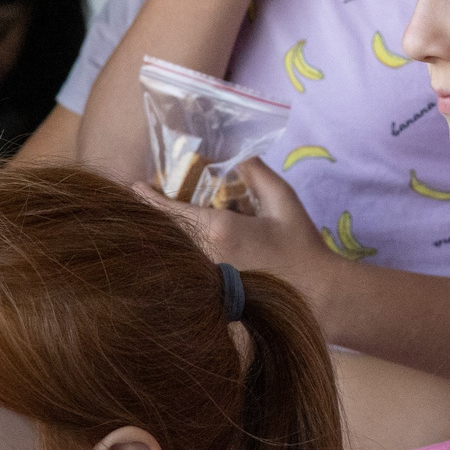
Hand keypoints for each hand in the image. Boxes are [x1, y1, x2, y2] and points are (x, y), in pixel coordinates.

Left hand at [137, 159, 335, 309]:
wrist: (315, 293)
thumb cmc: (301, 246)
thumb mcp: (283, 200)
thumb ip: (257, 173)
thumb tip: (237, 156)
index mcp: (218, 229)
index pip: (172, 210)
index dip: (149, 198)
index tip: (134, 187)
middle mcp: (205, 254)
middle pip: (169, 231)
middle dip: (158, 215)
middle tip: (150, 198)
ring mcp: (207, 276)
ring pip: (179, 250)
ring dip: (172, 234)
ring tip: (170, 219)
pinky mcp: (214, 290)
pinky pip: (191, 265)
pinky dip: (186, 251)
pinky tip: (194, 245)